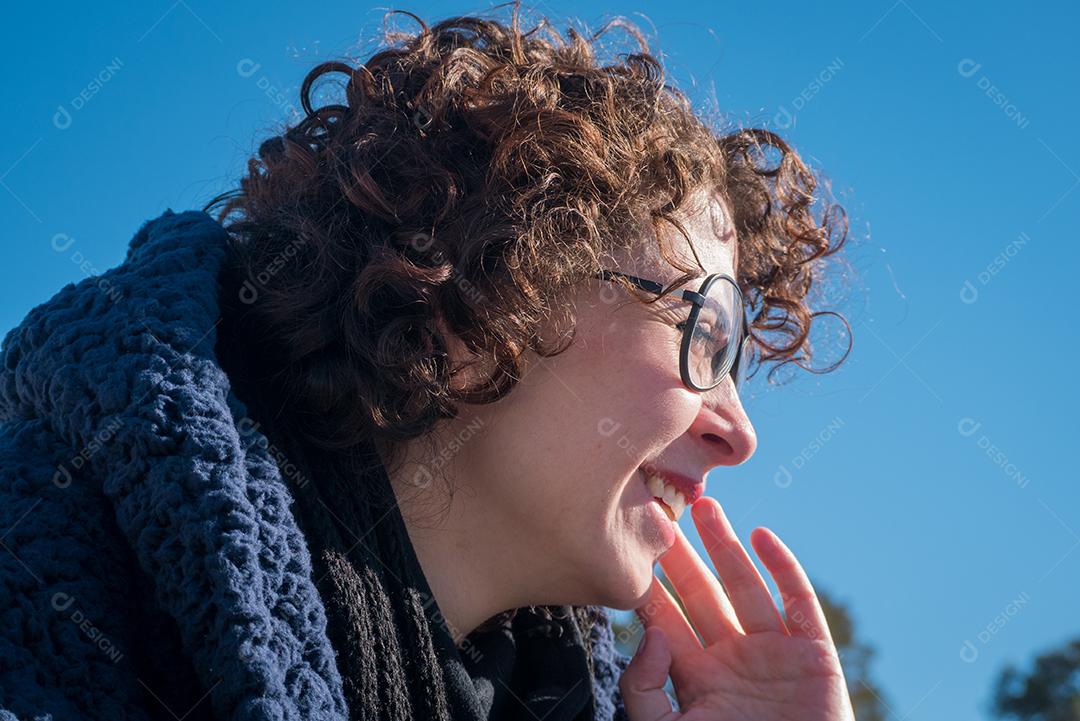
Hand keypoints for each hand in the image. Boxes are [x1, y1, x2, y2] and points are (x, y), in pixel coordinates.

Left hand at [620, 497, 856, 720]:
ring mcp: (773, 654)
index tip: (629, 543)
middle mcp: (731, 658)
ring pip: (745, 586)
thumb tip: (651, 634)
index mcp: (696, 678)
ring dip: (726, 546)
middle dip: (681, 554)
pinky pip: (798, 602)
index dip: (649, 581)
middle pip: (700, 593)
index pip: (665, 618)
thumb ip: (645, 690)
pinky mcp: (813, 655)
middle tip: (660, 509)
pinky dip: (783, 567)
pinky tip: (762, 536)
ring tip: (705, 507)